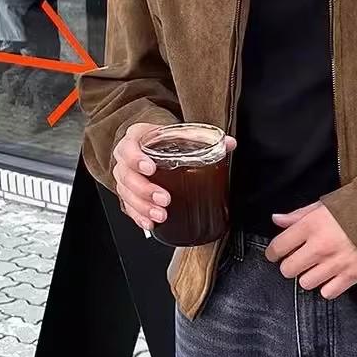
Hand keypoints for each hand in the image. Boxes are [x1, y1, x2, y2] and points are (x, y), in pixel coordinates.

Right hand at [112, 122, 236, 230]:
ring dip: (143, 207)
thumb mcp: (182, 133)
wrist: (153, 143)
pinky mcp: (128, 193)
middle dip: (145, 190)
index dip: (136, 158)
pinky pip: (128, 207)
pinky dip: (139, 217)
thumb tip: (230, 143)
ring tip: (161, 214)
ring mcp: (126, 177)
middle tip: (164, 198)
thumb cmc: (166, 139)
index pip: (129, 147)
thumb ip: (203, 137)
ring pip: (126, 194)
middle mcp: (126, 158)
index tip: (150, 167)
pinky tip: (150, 223)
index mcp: (137, 138)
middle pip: (127, 176)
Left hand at [265, 203, 356, 298]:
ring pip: (305, 283)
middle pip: (288, 269)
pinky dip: (327, 286)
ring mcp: (335, 263)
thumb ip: (298, 214)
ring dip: (309, 276)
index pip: (278, 246)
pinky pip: (327, 292)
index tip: (275, 253)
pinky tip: (332, 275)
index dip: (273, 252)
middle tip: (299, 259)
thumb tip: (276, 219)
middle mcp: (320, 246)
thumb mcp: (324, 205)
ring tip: (318, 266)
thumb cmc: (354, 208)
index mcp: (311, 225)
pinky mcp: (351, 275)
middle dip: (291, 265)